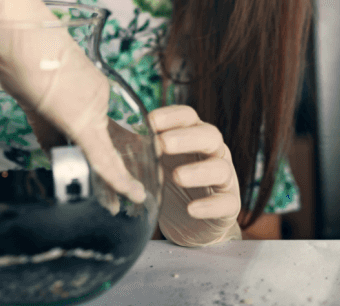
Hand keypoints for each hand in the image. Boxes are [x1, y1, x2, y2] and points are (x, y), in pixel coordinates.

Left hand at [149, 104, 241, 245]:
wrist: (190, 223)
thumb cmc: (169, 184)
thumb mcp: (155, 164)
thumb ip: (142, 150)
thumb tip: (109, 136)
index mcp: (193, 136)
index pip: (187, 116)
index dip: (170, 116)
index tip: (149, 121)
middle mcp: (213, 152)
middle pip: (209, 135)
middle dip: (186, 138)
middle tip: (163, 144)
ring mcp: (224, 178)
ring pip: (220, 167)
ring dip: (198, 171)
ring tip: (177, 176)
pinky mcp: (230, 204)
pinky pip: (226, 202)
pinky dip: (209, 206)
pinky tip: (192, 209)